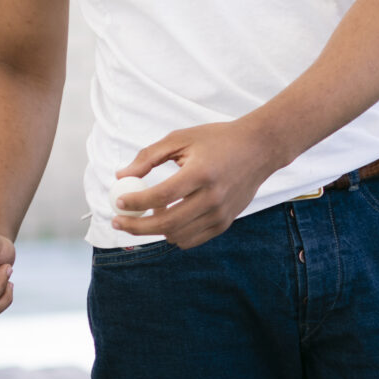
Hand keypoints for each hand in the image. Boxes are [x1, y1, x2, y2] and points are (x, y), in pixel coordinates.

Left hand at [112, 118, 284, 247]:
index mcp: (201, 173)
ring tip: (150, 212)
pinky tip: (168, 217)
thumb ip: (149, 156)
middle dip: (136, 226)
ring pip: (177, 235)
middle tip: (119, 221)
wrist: (260, 149)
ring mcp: (221, 213)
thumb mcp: (181, 138)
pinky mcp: (225, 222)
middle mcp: (213, 197)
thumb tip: (121, 176)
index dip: (135, 202)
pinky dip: (174, 233)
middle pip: (166, 223)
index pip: (160, 196)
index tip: (118, 202)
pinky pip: (191, 239)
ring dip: (155, 229)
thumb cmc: (218, 140)